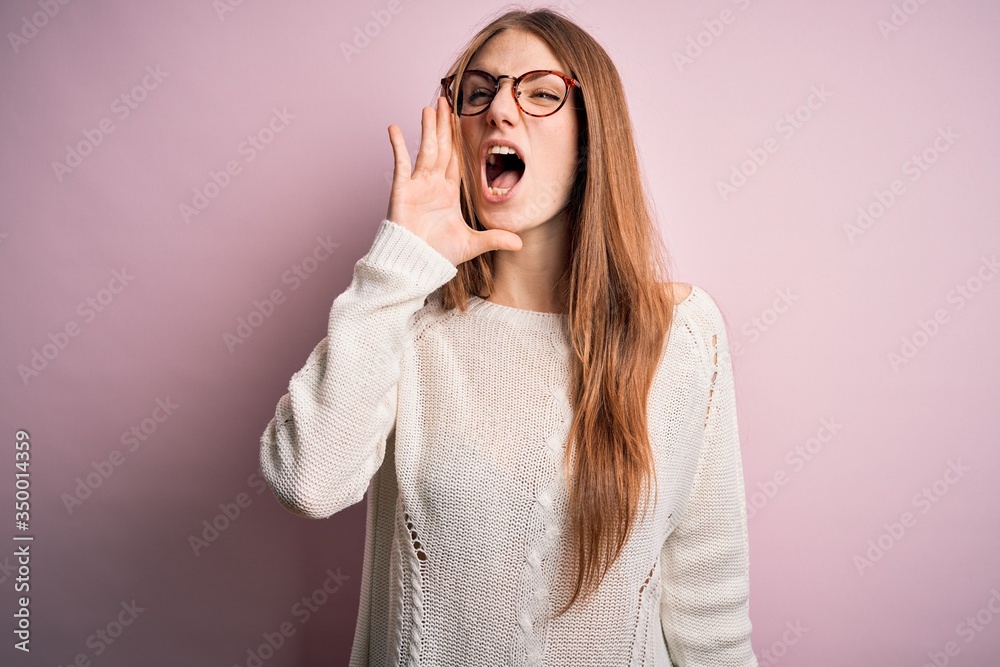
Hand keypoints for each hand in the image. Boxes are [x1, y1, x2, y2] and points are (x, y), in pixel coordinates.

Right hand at [386, 96, 522, 266]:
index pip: (455, 159)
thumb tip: (520, 244)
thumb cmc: (438, 255)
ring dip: (428, 129)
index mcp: (448, 193)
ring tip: (430, 107)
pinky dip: (398, 145)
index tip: (460, 119)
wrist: (415, 265)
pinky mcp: (402, 190)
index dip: (458, 139)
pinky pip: (400, 163)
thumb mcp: (472, 244)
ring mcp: (417, 186)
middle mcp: (433, 185)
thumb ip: (494, 239)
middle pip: (441, 148)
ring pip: (426, 150)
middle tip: (445, 102)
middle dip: (443, 125)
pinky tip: (394, 128)